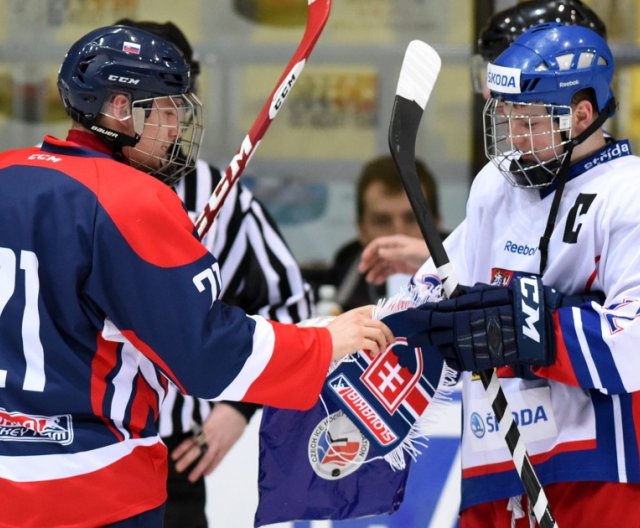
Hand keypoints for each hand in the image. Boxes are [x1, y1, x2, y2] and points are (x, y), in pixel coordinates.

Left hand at [171, 402, 246, 481]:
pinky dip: (213, 466)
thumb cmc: (223, 408)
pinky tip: (206, 473)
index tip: (173, 456)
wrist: (239, 410)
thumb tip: (190, 425)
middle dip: (187, 461)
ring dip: (199, 469)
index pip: (190, 440)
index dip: (181, 449)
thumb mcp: (208, 412)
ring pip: (208, 458)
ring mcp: (219, 443)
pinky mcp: (227, 446)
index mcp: (204, 428)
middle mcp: (210, 438)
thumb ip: (200, 421)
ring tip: (191, 478)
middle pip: (197, 451)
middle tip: (178, 469)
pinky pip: (219, 459)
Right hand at [326, 305, 393, 359]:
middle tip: (390, 340)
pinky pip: (374, 345)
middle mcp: (357, 319)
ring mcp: (358, 330)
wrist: (319, 344)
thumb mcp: (340, 322)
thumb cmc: (326, 336)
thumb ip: (352, 323)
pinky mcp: (357, 341)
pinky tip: (372, 354)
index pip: (373, 308)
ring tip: (382, 350)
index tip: (386, 324)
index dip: (383, 315)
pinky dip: (376, 350)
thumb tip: (363, 329)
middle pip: (380, 323)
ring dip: (383, 343)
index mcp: (353, 313)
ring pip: (379, 334)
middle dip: (388, 333)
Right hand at [359, 235, 429, 284]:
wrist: (437, 262)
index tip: (363, 260)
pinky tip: (377, 282)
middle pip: (377, 255)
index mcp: (395, 242)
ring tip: (370, 280)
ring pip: (381, 265)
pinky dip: (382, 276)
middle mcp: (394, 249)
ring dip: (374, 271)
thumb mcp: (408, 252)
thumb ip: (394, 252)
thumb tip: (379, 252)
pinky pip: (388, 272)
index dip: (369, 251)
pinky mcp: (401, 267)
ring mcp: (397, 259)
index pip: (377, 244)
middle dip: (369, 263)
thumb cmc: (424, 253)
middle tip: (362, 272)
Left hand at [423, 276, 569, 371]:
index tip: (410, 314)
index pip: (431, 315)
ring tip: (435, 340)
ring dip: (437, 343)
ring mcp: (467, 351)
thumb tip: (449, 295)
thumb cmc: (514, 308)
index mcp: (460, 316)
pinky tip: (453, 350)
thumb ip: (465, 296)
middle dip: (421, 334)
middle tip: (412, 336)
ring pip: (442, 348)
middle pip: (432, 334)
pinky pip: (455, 361)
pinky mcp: (476, 363)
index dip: (419, 315)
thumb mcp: (488, 294)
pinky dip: (451, 356)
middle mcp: (459, 335)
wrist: (535, 333)